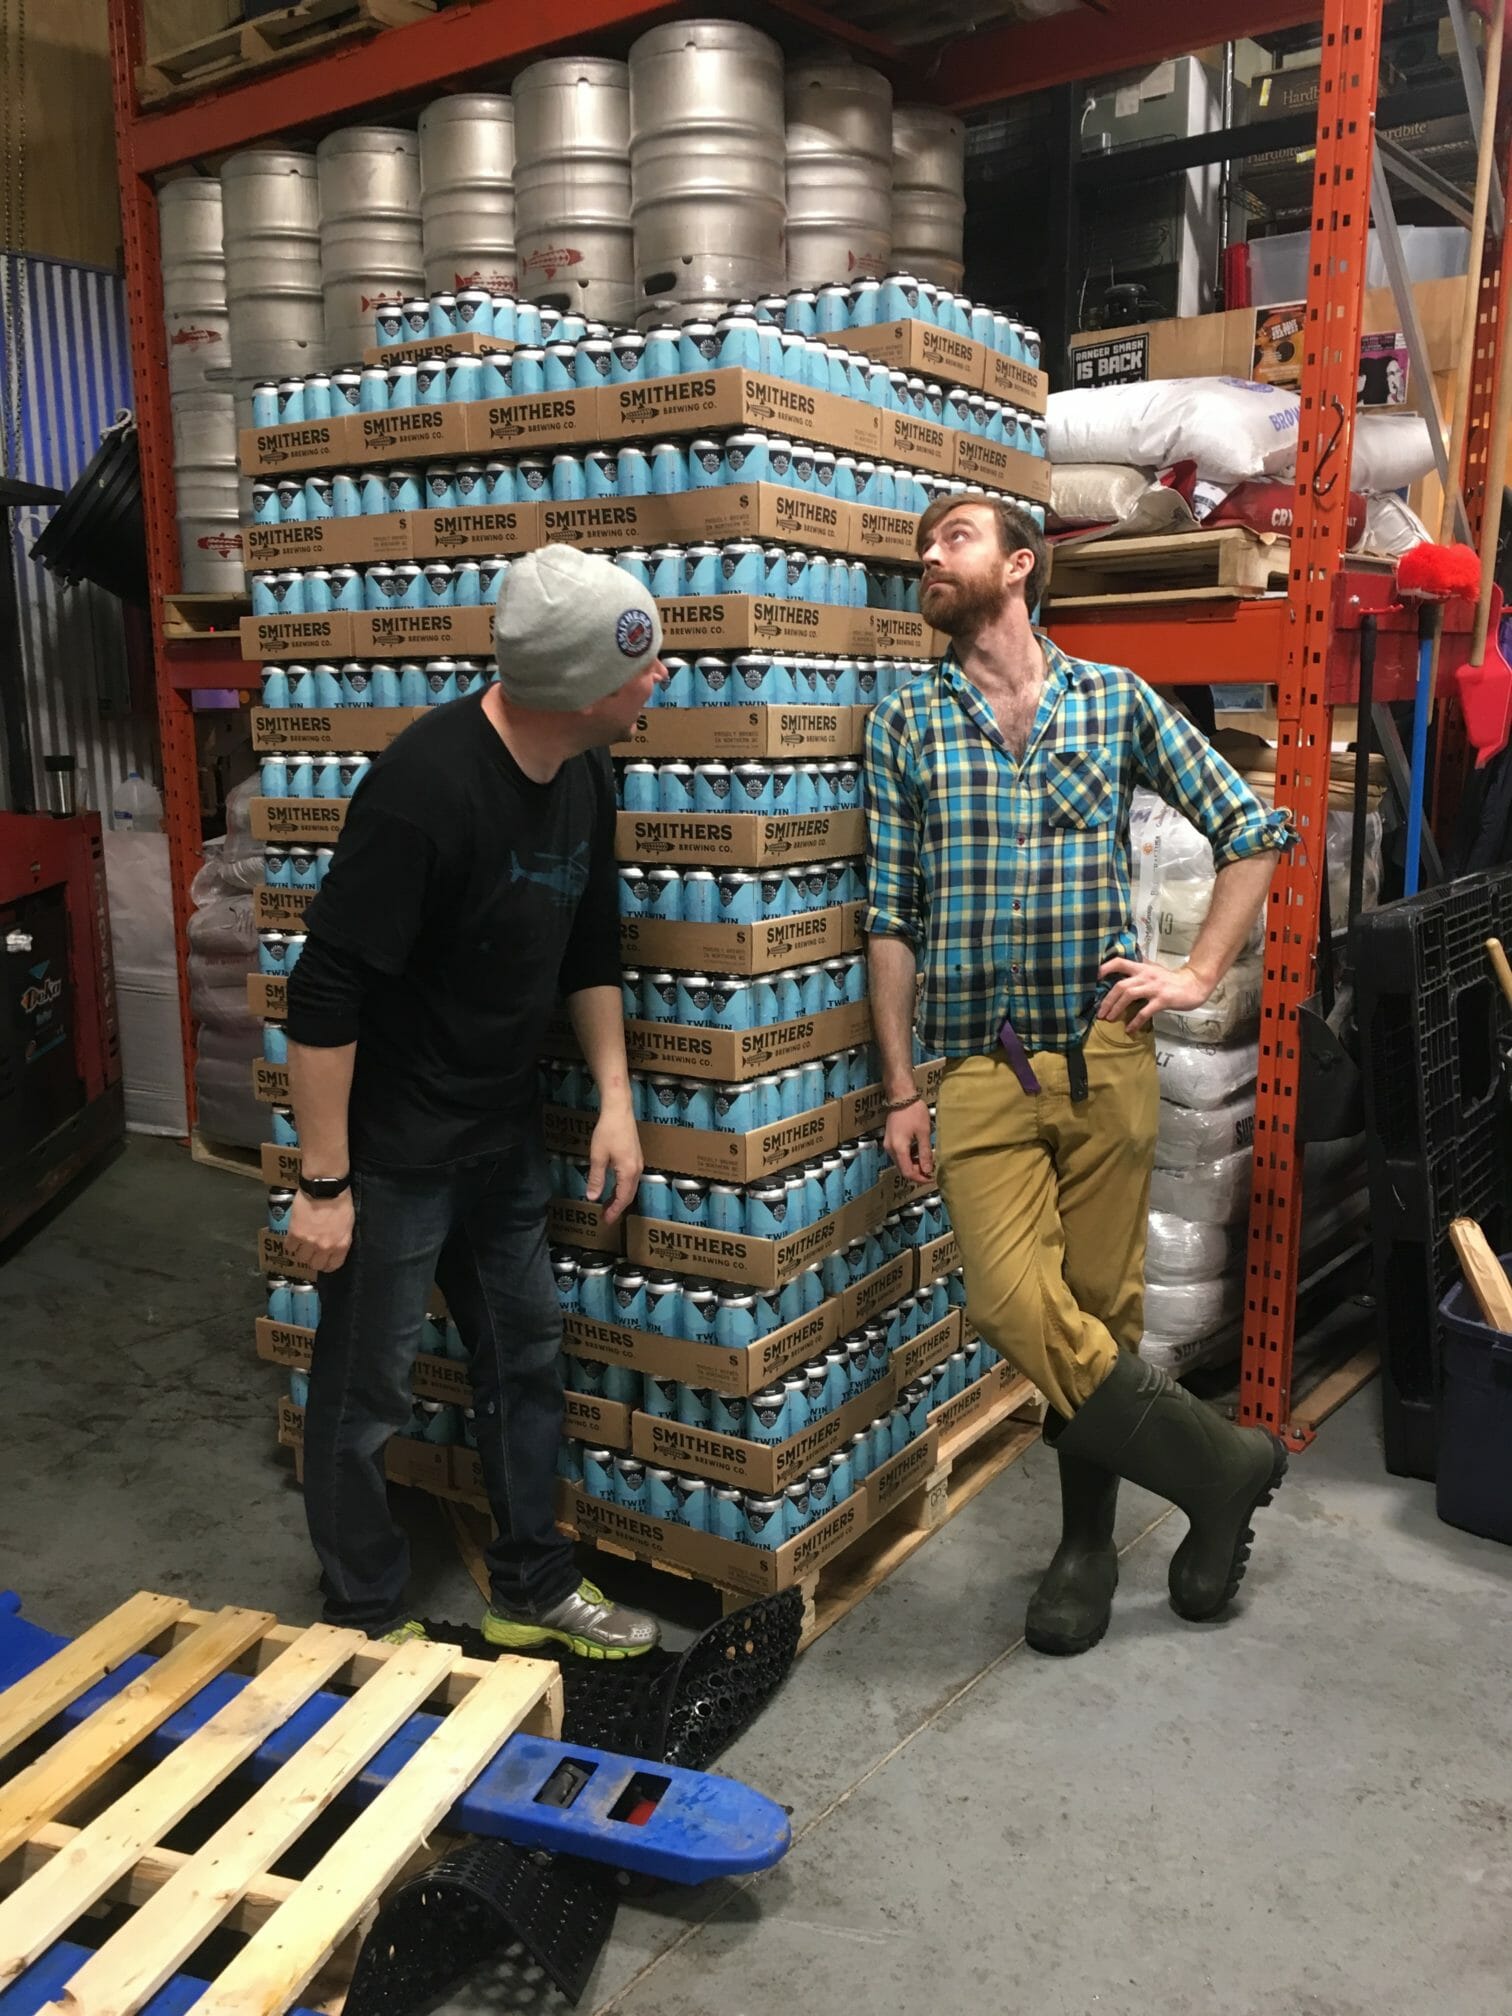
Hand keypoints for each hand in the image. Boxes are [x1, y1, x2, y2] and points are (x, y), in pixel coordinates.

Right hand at [285, 1188, 354, 1273]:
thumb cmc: (341, 1202)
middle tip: (310, 1251)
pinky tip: (293, 1236)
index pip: (332, 1266)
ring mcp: (309, 1242)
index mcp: (341, 1245)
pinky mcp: (296, 1234)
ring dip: (300, 1251)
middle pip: (315, 1265)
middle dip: (313, 1259)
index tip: (322, 1260)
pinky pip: (289, 1247)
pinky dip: (290, 1243)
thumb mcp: (348, 1224)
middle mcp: (325, 1247)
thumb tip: (333, 1247)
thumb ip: (340, 1239)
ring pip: (301, 1258)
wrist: (325, 1188)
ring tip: (301, 1243)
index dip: (326, 1264)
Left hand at [586, 1102, 642, 1225]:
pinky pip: (631, 1179)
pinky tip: (613, 1187)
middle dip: (617, 1207)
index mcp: (628, 1172)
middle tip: (606, 1217)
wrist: (619, 1110)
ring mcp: (638, 1163)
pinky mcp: (636, 1156)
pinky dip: (622, 1187)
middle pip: (629, 1195)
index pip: (622, 1199)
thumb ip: (596, 1178)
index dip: (614, 1211)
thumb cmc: (608, 1132)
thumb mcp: (598, 1157)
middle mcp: (637, 1170)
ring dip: (620, 1197)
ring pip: (630, 1187)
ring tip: (608, 1205)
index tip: (606, 1220)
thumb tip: (592, 1197)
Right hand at [883, 1098, 934, 1184]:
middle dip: (917, 1173)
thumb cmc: (913, 1112)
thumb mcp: (923, 1133)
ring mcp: (888, 1145)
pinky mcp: (890, 1140)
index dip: (920, 1179)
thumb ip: (925, 1153)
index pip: (907, 1172)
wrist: (901, 1097)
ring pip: (901, 1163)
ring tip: (927, 1162)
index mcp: (899, 1148)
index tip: (931, 1178)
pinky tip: (919, 1153)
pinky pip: (899, 1155)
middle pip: (903, 1169)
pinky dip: (909, 1158)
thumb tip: (928, 1170)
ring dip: (913, 1165)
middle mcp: (890, 1149)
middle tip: (931, 1171)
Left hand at [1097, 956, 1212, 1031]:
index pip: (1119, 962)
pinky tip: (1130, 1029)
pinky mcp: (1163, 1000)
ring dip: (1116, 1008)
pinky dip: (1135, 1021)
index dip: (1105, 968)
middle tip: (1100, 1012)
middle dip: (1107, 999)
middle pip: (1120, 985)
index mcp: (1142, 968)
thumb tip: (1120, 966)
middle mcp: (1146, 976)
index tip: (1093, 978)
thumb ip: (1138, 967)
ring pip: (1129, 995)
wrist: (1194, 984)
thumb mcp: (1153, 969)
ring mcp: (1154, 987)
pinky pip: (1145, 1011)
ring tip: (1109, 1019)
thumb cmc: (1171, 979)